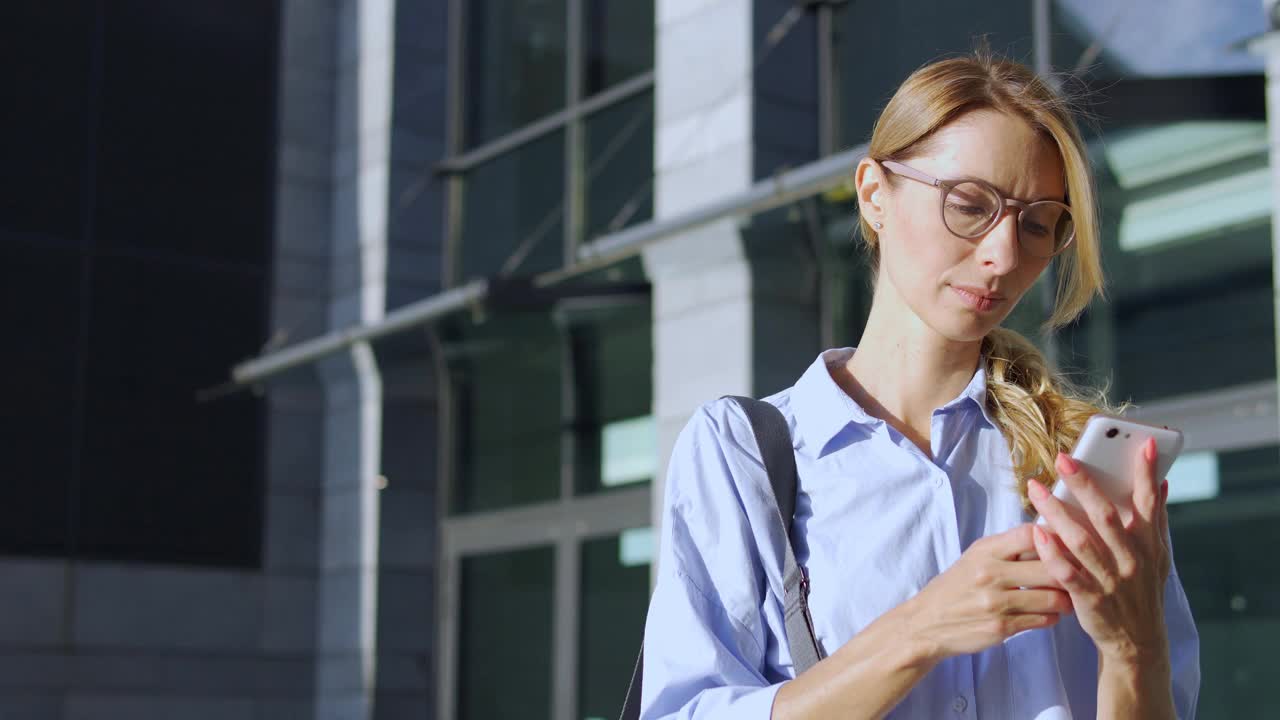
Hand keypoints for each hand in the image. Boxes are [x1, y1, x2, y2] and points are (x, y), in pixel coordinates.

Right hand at [901, 524, 1072, 661]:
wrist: (927, 623)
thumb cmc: (956, 587)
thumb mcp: (975, 558)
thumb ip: (1008, 548)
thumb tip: (1049, 536)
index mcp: (984, 551)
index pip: (1030, 534)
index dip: (1054, 537)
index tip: (1066, 544)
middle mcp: (990, 574)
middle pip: (1050, 566)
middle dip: (1069, 571)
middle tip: (1079, 574)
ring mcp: (996, 603)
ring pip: (1052, 598)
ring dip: (1066, 599)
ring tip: (1067, 597)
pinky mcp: (1002, 628)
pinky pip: (1043, 620)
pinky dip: (1052, 617)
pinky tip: (1049, 614)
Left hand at [1027, 439, 1171, 663]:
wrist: (1137, 642)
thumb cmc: (1142, 590)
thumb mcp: (1158, 557)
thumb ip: (1156, 520)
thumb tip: (1161, 482)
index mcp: (1149, 545)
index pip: (1149, 503)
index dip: (1147, 473)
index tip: (1143, 442)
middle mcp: (1132, 560)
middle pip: (1107, 516)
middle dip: (1086, 485)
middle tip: (1063, 458)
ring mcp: (1111, 580)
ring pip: (1082, 541)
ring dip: (1057, 512)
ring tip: (1035, 489)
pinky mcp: (1091, 600)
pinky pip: (1068, 573)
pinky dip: (1052, 554)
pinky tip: (1036, 534)